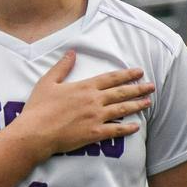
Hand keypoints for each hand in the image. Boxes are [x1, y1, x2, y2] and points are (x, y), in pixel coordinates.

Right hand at [10, 51, 152, 158]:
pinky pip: (116, 130)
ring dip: (137, 105)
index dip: (126, 74)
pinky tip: (137, 126)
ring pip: (122, 109)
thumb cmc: (38, 108)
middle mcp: (94, 100)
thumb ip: (62, 67)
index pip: (111, 78)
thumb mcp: (47, 82)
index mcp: (84, 87)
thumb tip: (72, 52)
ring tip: (148, 102)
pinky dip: (127, 128)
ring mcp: (96, 117)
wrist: (35, 133)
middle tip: (151, 86)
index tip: (139, 72)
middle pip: (121, 93)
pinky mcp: (94, 133)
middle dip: (138, 88)